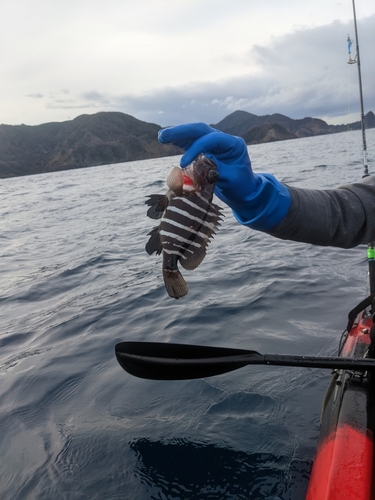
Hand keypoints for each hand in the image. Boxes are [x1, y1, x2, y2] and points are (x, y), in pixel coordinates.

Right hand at [158, 123, 290, 230]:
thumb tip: (199, 165)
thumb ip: (216, 170)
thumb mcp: (231, 180)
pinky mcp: (207, 151)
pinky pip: (192, 143)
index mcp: (234, 144)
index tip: (184, 163)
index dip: (196, 148)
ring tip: (162, 136)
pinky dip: (179, 142)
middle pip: (201, 131)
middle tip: (164, 135)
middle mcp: (223, 141)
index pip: (212, 139)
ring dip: (178, 134)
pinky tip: (167, 140)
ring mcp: (214, 144)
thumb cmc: (241, 187)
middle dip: (182, 131)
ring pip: (194, 135)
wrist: (245, 192)